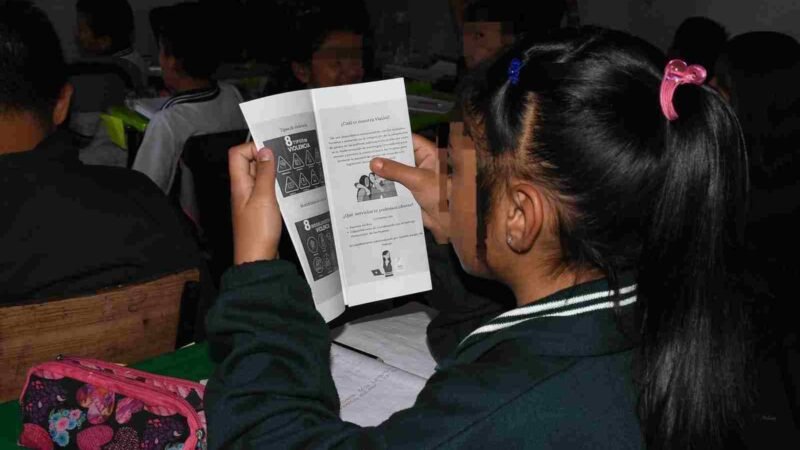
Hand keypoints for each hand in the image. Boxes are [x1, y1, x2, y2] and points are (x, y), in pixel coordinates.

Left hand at [229, 142, 281, 263]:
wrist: (258, 260)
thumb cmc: (257, 233)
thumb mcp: (264, 198)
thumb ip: (265, 173)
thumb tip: (265, 151)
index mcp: (239, 184)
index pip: (238, 154)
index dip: (253, 148)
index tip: (271, 150)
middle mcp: (243, 190)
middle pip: (249, 164)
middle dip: (266, 159)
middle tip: (283, 161)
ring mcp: (251, 200)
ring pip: (260, 177)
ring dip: (273, 174)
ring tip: (286, 177)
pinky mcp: (260, 210)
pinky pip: (266, 191)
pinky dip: (276, 188)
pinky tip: (286, 192)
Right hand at [370, 133, 449, 243]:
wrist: (448, 220)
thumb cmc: (441, 194)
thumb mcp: (417, 179)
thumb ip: (395, 170)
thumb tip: (374, 162)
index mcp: (427, 154)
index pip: (407, 140)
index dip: (391, 138)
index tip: (373, 136)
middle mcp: (420, 164)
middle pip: (398, 157)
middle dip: (382, 157)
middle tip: (361, 152)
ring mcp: (414, 179)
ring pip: (395, 172)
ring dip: (381, 173)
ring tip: (358, 167)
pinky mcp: (409, 192)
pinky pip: (394, 187)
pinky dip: (384, 186)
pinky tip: (368, 185)